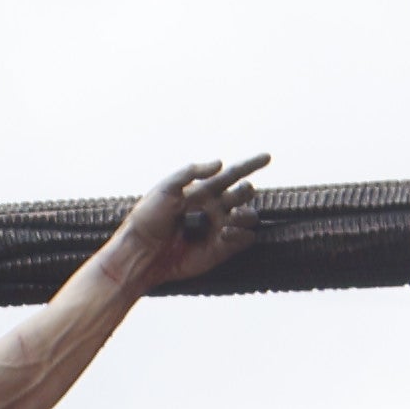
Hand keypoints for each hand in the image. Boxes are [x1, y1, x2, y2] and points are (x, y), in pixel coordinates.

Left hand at [126, 157, 267, 284]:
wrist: (142, 251)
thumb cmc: (149, 218)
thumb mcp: (165, 188)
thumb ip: (191, 172)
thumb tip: (220, 163)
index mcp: (203, 190)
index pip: (232, 174)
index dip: (250, 165)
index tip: (267, 157)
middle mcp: (214, 208)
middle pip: (244, 194)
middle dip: (244, 191)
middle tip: (233, 198)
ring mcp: (219, 229)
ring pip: (249, 216)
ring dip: (245, 214)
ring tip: (229, 218)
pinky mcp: (221, 250)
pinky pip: (244, 239)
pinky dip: (241, 234)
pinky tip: (224, 232)